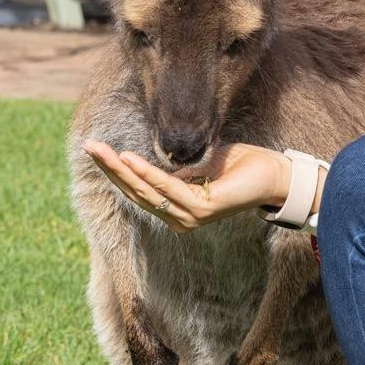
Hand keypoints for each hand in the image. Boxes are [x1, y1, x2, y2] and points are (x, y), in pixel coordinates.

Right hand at [83, 140, 293, 233]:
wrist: (276, 176)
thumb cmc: (243, 167)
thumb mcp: (202, 164)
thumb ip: (179, 168)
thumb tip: (155, 161)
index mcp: (178, 209)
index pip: (138, 190)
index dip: (115, 170)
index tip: (96, 149)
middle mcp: (180, 218)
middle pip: (135, 192)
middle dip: (109, 168)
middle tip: (87, 146)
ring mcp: (189, 217)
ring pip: (145, 190)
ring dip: (119, 169)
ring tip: (99, 150)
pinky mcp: (201, 210)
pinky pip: (166, 187)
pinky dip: (145, 172)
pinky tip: (128, 158)